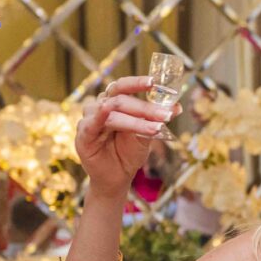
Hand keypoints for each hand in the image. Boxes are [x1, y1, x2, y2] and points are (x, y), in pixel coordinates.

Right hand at [77, 75, 178, 196]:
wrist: (117, 178)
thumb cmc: (129, 153)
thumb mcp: (146, 134)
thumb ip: (156, 119)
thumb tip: (177, 107)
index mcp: (113, 102)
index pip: (124, 86)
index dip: (138, 82)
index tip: (155, 82)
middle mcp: (99, 106)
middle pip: (121, 99)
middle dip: (145, 107)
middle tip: (166, 114)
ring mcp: (89, 120)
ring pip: (112, 111)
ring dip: (136, 119)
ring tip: (156, 128)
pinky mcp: (83, 135)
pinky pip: (92, 123)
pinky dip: (100, 116)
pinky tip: (107, 110)